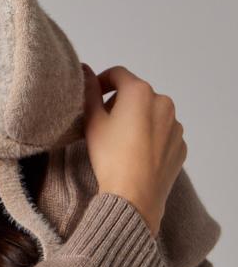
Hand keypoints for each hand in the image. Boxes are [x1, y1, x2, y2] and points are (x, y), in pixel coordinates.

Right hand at [80, 63, 187, 237]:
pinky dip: (150, 135)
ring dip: (137, 117)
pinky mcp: (181, 146)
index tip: (92, 96)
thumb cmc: (109, 155)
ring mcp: (176, 126)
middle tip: (103, 121)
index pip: (118, 74)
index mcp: (140, 92)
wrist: (135, 197)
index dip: (102, 81)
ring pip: (152, 113)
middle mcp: (163, 103)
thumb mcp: (92, 121)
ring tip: (121, 140)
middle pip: (136, 93)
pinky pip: (163, 132)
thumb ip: (89, 90)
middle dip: (119, 101)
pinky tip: (137, 153)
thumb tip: (85, 70)